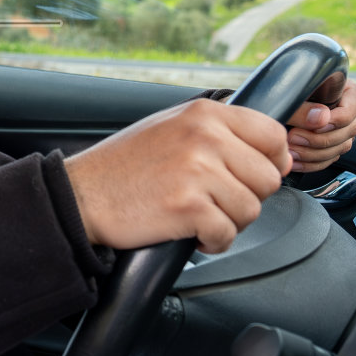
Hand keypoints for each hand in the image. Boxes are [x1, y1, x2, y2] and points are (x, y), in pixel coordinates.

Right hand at [64, 99, 291, 254]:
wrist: (82, 195)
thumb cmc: (124, 165)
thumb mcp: (171, 125)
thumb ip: (218, 131)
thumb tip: (273, 151)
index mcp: (204, 113)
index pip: (272, 135)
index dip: (272, 162)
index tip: (255, 176)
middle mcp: (205, 136)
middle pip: (267, 178)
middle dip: (248, 197)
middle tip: (217, 201)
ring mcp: (197, 171)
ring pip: (251, 210)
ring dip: (229, 222)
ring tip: (200, 216)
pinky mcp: (188, 206)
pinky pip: (227, 234)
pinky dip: (213, 242)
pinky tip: (192, 232)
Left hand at [285, 80, 355, 172]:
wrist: (277, 96)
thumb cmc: (286, 88)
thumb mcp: (294, 92)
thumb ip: (305, 105)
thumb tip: (321, 118)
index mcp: (348, 91)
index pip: (353, 107)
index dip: (336, 119)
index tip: (314, 124)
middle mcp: (349, 112)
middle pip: (348, 131)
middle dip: (318, 139)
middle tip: (293, 137)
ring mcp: (342, 131)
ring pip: (338, 149)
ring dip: (312, 154)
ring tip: (289, 150)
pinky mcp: (331, 146)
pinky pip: (327, 160)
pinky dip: (310, 164)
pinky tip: (294, 162)